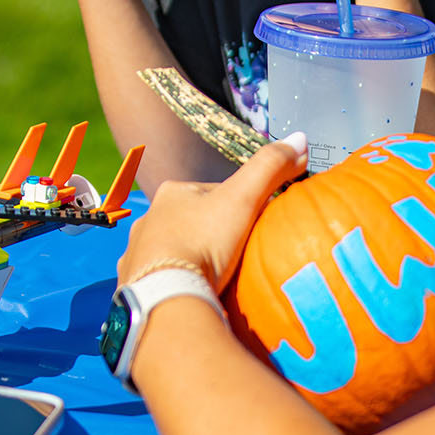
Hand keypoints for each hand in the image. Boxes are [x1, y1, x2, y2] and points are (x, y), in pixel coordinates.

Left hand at [116, 133, 308, 291]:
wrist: (165, 295)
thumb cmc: (203, 242)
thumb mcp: (243, 199)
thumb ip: (269, 168)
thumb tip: (300, 139)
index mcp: (172, 193)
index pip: (215, 192)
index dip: (240, 205)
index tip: (256, 223)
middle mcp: (148, 219)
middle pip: (192, 221)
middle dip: (213, 233)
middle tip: (238, 254)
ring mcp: (136, 253)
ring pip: (173, 250)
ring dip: (192, 259)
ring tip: (216, 278)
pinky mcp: (135, 284)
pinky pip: (161, 279)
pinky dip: (177, 282)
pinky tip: (193, 292)